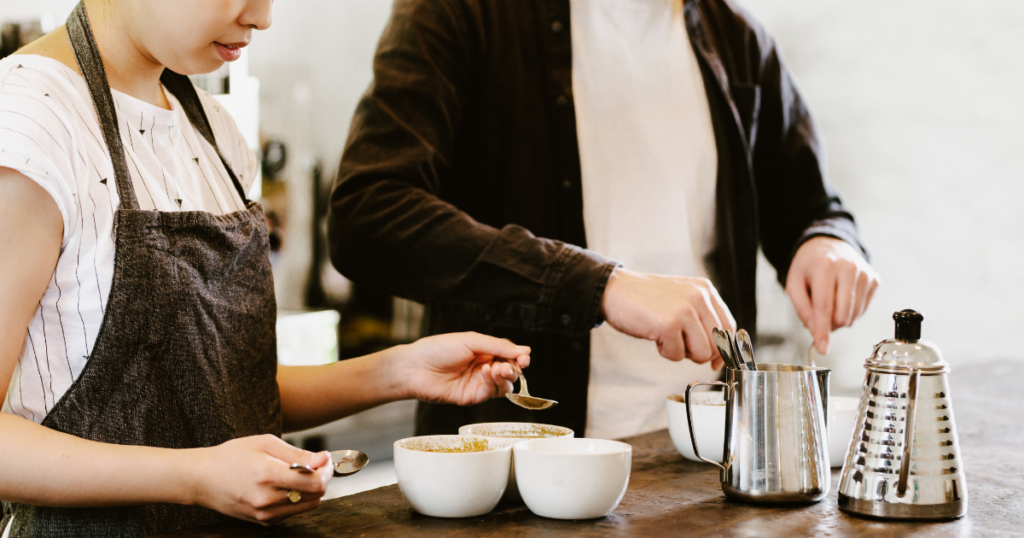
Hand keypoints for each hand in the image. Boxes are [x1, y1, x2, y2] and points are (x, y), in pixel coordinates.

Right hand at [186, 435, 332, 524]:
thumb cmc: (232, 456)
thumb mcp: (264, 443)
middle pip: (316, 495)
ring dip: (311, 490)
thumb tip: (323, 459)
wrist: (202, 479)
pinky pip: (293, 511)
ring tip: (300, 473)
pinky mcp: (263, 521)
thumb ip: (297, 453)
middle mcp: (267, 499)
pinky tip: (285, 485)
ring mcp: (265, 514)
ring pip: (308, 505)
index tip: (325, 459)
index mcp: (268, 475)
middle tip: (316, 464)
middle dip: (322, 478)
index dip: (327, 470)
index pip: (315, 482)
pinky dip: (297, 498)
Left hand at [398, 332, 530, 405]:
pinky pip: (492, 393)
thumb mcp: (471, 340)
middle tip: (511, 365)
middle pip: (510, 371)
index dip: (520, 357)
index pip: (509, 355)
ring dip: (506, 376)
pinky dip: (494, 384)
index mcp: (483, 351)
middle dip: (515, 368)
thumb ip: (498, 346)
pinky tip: (486, 373)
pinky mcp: (472, 397)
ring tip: (498, 369)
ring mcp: (478, 383)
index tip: (525, 358)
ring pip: (505, 385)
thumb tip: (525, 350)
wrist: (416, 368)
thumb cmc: (438, 349)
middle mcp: (484, 367)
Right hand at [600, 269, 735, 367]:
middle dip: (698, 351)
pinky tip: (655, 336)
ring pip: (701, 353)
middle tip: (677, 341)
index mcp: (705, 289)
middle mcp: (699, 297)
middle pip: (717, 344)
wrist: (614, 290)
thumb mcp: (682, 299)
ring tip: (666, 336)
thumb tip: (718, 355)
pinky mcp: (669, 324)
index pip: (729, 327)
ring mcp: (684, 310)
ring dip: (681, 352)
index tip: (714, 361)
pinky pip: (677, 355)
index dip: (723, 349)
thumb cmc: (646, 299)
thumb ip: (702, 318)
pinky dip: (665, 352)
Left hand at [785, 236, 880, 354]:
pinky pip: (863, 311)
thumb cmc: (809, 266)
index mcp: (825, 266)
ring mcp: (865, 274)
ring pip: (854, 316)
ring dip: (839, 318)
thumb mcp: (794, 283)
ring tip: (830, 301)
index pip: (824, 307)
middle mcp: (848, 268)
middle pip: (842, 315)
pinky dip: (850, 312)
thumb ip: (802, 309)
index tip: (823, 348)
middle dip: (829, 323)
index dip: (822, 331)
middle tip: (819, 314)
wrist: (829, 245)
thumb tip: (816, 332)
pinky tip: (843, 298)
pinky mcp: (874, 280)